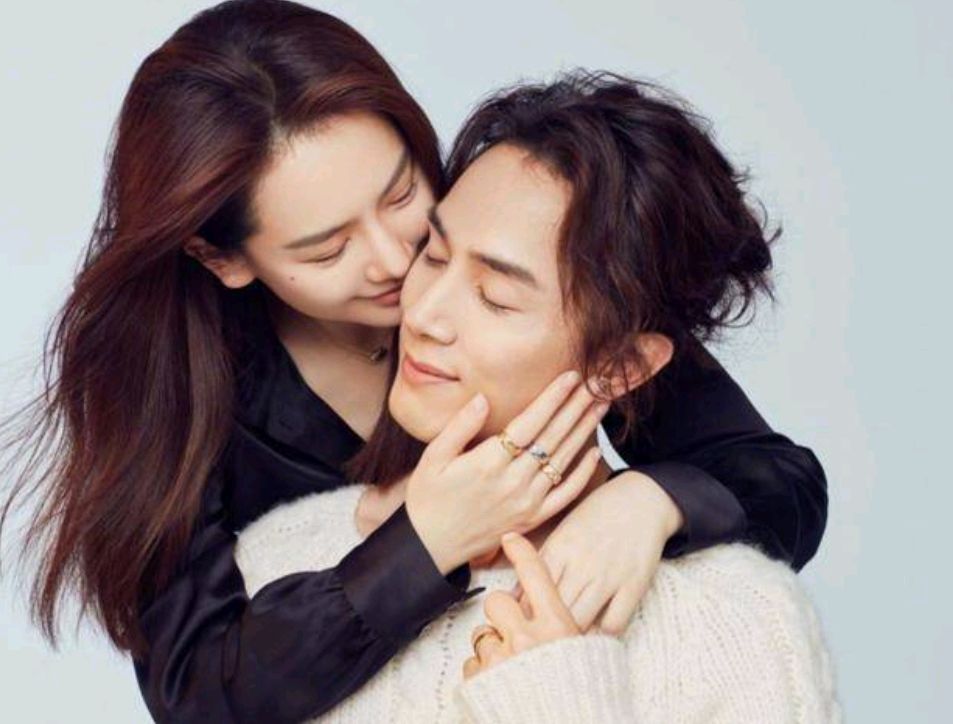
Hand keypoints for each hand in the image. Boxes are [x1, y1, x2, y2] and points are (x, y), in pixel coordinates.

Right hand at [405, 372, 608, 574]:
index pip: (530, 422)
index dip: (552, 398)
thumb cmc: (428, 498)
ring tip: (600, 406)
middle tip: (595, 384)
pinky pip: (565, 494)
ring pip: (563, 459)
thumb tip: (482, 398)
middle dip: (575, 406)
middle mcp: (512, 481)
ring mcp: (526, 501)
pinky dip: (583, 473)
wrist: (430, 547)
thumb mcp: (433, 457)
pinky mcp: (532, 518)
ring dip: (583, 431)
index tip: (570, 377)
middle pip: (552, 436)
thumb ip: (460, 426)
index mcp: (488, 462)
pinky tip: (595, 452)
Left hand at [462, 532, 579, 679]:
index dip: (521, 551)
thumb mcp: (590, 656)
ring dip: (493, 648)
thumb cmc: (582, 700)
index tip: (511, 539)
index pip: (535, 574)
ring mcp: (501, 662)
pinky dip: (483, 675)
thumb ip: (568, 629)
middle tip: (514, 630)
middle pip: (497, 601)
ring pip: (481, 635)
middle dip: (502, 612)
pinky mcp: (481, 685)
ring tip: (513, 668)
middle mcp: (527, 640)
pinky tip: (501, 685)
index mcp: (557, 628)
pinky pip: (472, 666)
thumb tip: (555, 613)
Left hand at [515, 470, 683, 634]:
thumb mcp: (562, 532)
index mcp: (559, 547)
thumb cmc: (596, 516)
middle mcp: (581, 563)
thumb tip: (512, 595)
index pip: (529, 590)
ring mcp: (608, 576)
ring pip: (579, 621)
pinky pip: (613, 624)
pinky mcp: (634, 586)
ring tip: (561, 644)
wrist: (641, 500)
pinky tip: (593, 635)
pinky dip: (600, 636)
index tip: (517, 624)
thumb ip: (539, 562)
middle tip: (536, 642)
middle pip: (551, 610)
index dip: (520, 613)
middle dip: (540, 630)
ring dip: (568, 636)